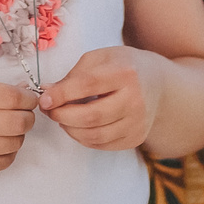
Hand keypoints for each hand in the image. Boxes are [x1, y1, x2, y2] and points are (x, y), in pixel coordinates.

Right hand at [0, 80, 39, 178]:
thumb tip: (25, 92)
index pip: (11, 97)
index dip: (28, 98)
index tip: (29, 99)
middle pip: (18, 122)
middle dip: (28, 117)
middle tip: (23, 114)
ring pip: (15, 142)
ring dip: (19, 135)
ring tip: (8, 129)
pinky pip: (5, 161)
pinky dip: (10, 152)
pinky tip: (0, 144)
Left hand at [39, 46, 159, 150]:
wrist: (160, 84)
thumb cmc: (124, 67)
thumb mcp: (101, 58)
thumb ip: (74, 75)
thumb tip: (48, 92)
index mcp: (125, 73)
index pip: (88, 85)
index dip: (62, 94)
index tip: (44, 98)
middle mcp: (135, 100)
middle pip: (91, 116)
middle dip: (62, 115)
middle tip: (48, 110)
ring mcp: (137, 122)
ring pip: (95, 135)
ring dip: (70, 129)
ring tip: (62, 117)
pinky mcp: (136, 138)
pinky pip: (102, 144)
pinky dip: (83, 138)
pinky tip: (77, 126)